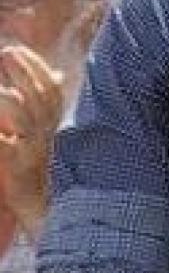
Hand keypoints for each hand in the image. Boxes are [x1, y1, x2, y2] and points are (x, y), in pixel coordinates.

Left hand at [0, 45, 67, 232]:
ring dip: (9, 99)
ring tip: (0, 91)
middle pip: (42, 97)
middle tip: (7, 52)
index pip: (51, 90)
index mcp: (56, 128)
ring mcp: (35, 155)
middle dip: (25, 72)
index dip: (36, 68)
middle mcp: (49, 138)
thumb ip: (48, 112)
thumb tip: (58, 76)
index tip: (16, 50)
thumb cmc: (48, 182)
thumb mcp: (50, 143)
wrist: (49, 222)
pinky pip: (6, 148)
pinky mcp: (18, 174)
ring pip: (27, 117)